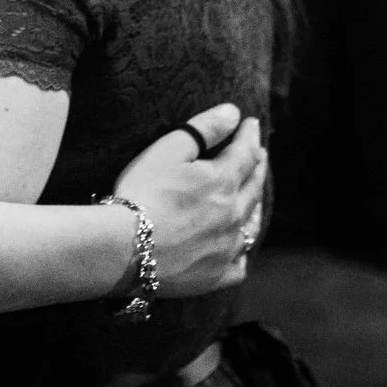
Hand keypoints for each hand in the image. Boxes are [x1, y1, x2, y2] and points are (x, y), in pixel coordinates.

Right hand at [110, 104, 265, 298]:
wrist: (127, 248)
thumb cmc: (142, 193)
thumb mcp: (168, 151)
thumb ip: (203, 129)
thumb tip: (233, 112)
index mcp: (223, 182)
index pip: (245, 153)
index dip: (249, 136)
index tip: (250, 123)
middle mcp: (234, 214)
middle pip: (254, 187)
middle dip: (257, 166)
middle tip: (259, 155)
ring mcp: (228, 247)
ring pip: (252, 224)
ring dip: (256, 206)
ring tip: (256, 197)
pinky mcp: (217, 274)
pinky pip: (239, 264)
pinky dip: (241, 252)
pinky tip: (237, 248)